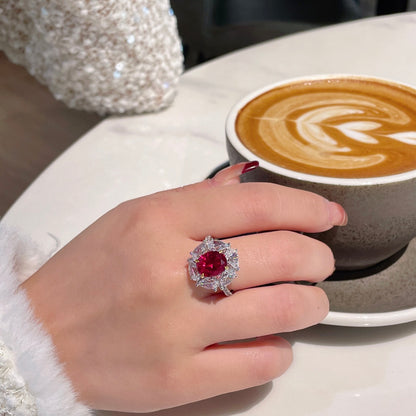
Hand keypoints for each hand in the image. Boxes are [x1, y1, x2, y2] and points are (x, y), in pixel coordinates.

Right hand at [21, 163, 346, 411]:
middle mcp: (168, 270)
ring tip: (311, 299)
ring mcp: (174, 329)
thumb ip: (195, 199)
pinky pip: (258, 363)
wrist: (40, 335)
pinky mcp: (176, 379)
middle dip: (317, 257)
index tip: (329, 214)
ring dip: (311, 303)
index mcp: (157, 221)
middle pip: (280, 255)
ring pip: (281, 310)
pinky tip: (274, 340)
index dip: (305, 207)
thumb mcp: (132, 218)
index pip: (255, 204)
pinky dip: (280, 349)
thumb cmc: (89, 270)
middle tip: (320, 260)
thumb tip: (246, 182)